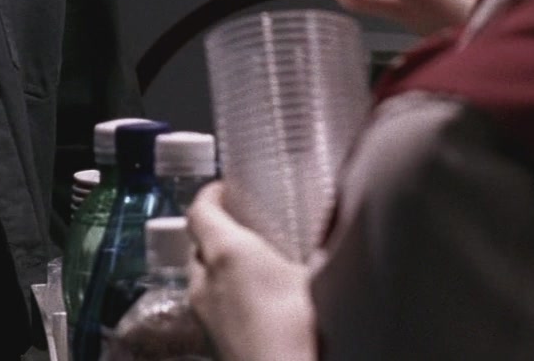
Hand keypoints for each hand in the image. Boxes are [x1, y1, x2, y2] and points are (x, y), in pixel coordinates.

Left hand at [185, 182, 316, 360]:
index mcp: (227, 253)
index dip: (209, 195)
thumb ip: (323, 250)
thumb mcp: (320, 279)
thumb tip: (336, 230)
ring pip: (202, 280)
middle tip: (243, 226)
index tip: (225, 189)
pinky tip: (255, 307)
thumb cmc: (301, 330)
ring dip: (219, 269)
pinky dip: (226, 298)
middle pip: (197, 246)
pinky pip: (211, 310)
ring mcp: (203, 317)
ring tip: (251, 267)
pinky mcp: (211, 344)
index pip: (199, 211)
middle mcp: (205, 282)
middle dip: (215, 232)